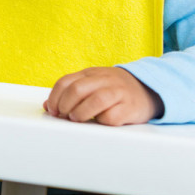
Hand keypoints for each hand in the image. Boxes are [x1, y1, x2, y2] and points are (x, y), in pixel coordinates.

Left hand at [43, 67, 163, 125]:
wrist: (147, 89)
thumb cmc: (113, 89)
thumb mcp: (92, 84)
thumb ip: (70, 92)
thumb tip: (47, 106)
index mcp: (91, 73)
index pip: (66, 81)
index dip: (55, 97)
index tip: (51, 110)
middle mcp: (104, 80)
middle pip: (78, 89)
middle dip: (65, 105)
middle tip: (63, 115)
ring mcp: (118, 92)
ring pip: (96, 100)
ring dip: (81, 112)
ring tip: (77, 119)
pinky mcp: (129, 108)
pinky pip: (112, 116)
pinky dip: (101, 121)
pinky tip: (99, 121)